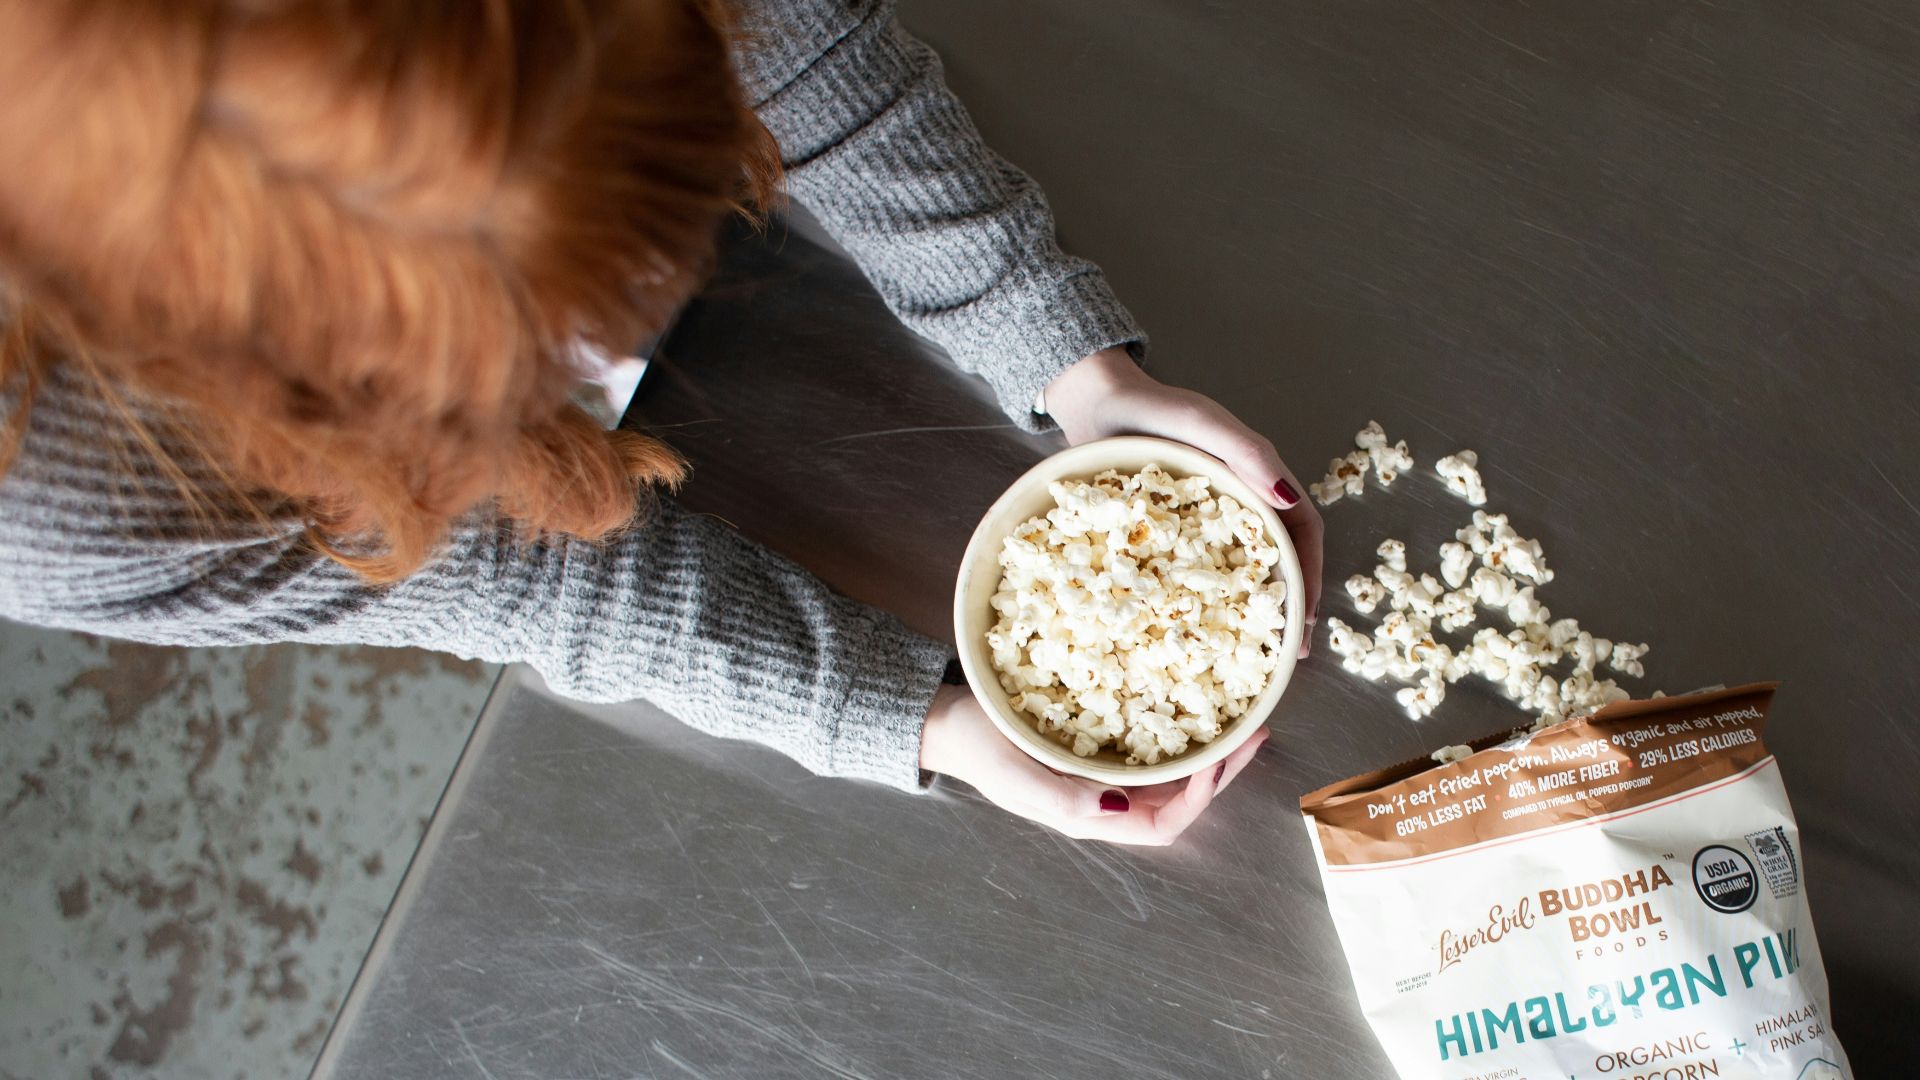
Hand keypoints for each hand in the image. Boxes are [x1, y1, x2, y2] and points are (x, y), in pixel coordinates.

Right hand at [919, 684, 1268, 845]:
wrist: (947, 720)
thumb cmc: (978, 746)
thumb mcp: (1014, 776)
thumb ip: (1064, 800)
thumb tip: (1120, 809)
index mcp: (1090, 816)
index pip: (1163, 824)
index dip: (1198, 799)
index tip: (1218, 758)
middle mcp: (1104, 801)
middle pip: (1179, 800)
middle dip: (1221, 773)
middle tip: (1255, 733)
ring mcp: (1102, 774)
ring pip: (1171, 775)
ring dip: (1209, 752)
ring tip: (1240, 722)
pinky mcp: (1098, 746)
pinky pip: (1151, 748)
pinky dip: (1180, 732)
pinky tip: (1193, 706)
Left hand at [1042, 347, 1323, 651]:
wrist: (1095, 402)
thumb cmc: (1151, 407)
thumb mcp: (1201, 423)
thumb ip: (1246, 453)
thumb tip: (1287, 498)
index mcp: (1257, 478)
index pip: (1300, 530)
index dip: (1308, 575)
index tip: (1304, 619)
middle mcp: (1239, 501)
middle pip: (1277, 558)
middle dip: (1286, 606)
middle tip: (1285, 654)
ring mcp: (1205, 519)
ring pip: (1238, 570)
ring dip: (1248, 609)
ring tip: (1247, 652)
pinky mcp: (1172, 530)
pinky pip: (1194, 570)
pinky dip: (1202, 601)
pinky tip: (1191, 630)